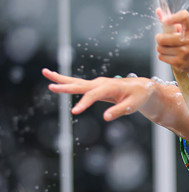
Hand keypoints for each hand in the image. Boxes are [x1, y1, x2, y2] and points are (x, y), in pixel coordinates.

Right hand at [42, 68, 156, 120]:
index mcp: (110, 87)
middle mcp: (101, 83)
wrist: (141, 87)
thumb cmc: (138, 96)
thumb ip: (119, 111)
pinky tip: (55, 81)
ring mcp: (96, 83)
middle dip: (65, 85)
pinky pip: (78, 84)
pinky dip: (66, 82)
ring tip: (45, 72)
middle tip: (51, 86)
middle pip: (80, 84)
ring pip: (76, 81)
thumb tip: (105, 118)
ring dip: (60, 78)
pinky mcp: (95, 86)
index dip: (84, 103)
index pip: (93, 95)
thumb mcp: (132, 105)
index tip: (74, 112)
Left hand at [155, 8, 188, 73]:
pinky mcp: (180, 63)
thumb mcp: (186, 28)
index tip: (165, 21)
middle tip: (163, 39)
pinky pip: (161, 56)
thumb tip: (158, 10)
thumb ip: (172, 19)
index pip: (184, 17)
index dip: (173, 17)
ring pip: (160, 48)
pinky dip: (163, 55)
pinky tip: (170, 54)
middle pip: (163, 38)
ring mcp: (185, 52)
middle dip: (160, 38)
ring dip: (161, 47)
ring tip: (168, 47)